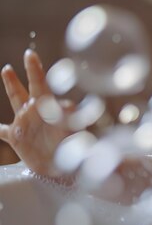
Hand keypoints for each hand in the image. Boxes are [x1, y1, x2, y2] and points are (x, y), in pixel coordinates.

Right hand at [0, 49, 72, 176]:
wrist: (64, 170)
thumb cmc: (72, 150)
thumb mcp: (72, 132)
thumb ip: (71, 118)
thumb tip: (69, 104)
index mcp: (46, 108)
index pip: (40, 84)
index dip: (35, 70)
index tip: (30, 55)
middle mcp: (35, 111)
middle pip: (29, 87)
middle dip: (28, 71)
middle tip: (29, 54)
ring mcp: (25, 123)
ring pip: (16, 100)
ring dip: (11, 85)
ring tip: (7, 70)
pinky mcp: (17, 139)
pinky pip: (1, 131)